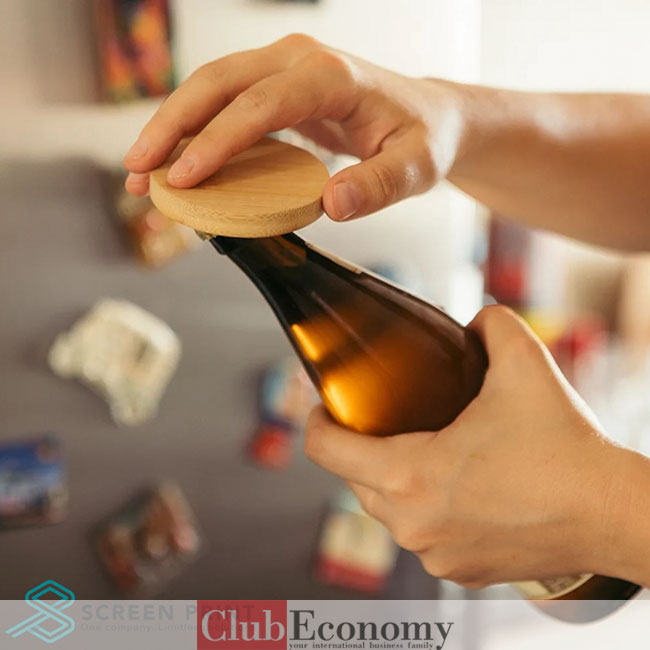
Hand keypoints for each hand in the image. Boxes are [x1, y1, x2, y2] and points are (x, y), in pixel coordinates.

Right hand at [123, 34, 461, 220]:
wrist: (427, 116)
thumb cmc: (422, 139)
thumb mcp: (416, 167)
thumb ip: (381, 185)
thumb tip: (333, 206)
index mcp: (331, 75)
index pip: (261, 104)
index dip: (218, 140)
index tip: (184, 178)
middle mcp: (299, 60)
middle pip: (218, 82)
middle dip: (171, 126)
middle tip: (138, 171)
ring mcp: (283, 68)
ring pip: (210, 86)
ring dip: (171, 127)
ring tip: (141, 172)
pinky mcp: (274, 86)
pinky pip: (223, 102)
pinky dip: (193, 130)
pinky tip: (175, 163)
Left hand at [304, 305, 644, 588]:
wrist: (612, 513)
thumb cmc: (563, 446)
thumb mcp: (523, 361)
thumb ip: (488, 323)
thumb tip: (473, 320)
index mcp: (410, 475)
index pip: (326, 449)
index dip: (316, 421)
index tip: (323, 405)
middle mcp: (412, 524)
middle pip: (353, 478)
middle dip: (358, 445)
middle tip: (380, 418)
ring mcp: (435, 554)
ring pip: (386, 509)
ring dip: (391, 478)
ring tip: (420, 447)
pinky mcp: (460, 571)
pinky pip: (421, 533)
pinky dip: (424, 508)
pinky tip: (451, 485)